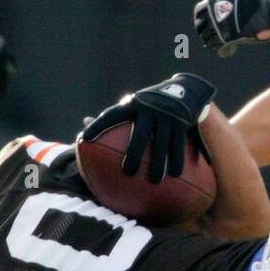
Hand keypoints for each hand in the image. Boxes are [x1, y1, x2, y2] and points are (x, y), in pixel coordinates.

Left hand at [80, 73, 216, 182]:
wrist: (187, 90)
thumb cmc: (150, 105)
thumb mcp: (133, 105)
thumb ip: (112, 116)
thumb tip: (84, 123)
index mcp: (132, 104)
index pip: (112, 115)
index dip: (97, 126)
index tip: (82, 139)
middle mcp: (149, 108)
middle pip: (141, 135)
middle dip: (135, 153)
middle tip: (128, 172)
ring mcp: (167, 114)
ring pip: (163, 143)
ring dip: (159, 163)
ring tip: (154, 181)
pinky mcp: (182, 120)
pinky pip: (178, 143)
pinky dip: (177, 159)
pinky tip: (175, 174)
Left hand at [194, 0, 269, 57]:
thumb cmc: (263, 6)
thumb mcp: (244, 0)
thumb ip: (233, 6)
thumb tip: (226, 13)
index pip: (199, 10)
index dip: (201, 21)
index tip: (207, 28)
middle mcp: (216, 10)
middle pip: (200, 26)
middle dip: (205, 35)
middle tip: (213, 41)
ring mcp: (220, 23)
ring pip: (207, 38)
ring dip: (213, 44)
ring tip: (223, 48)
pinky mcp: (227, 36)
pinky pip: (216, 47)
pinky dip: (222, 51)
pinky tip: (231, 51)